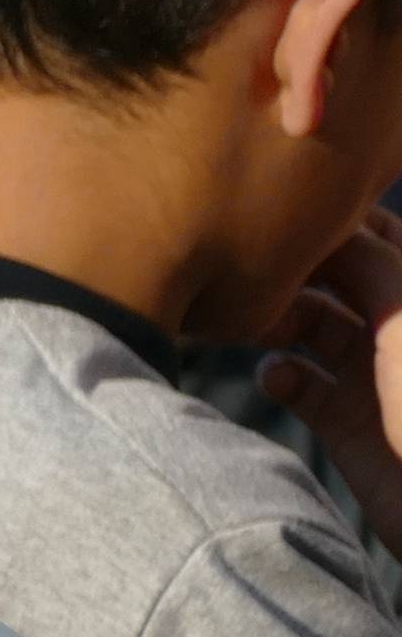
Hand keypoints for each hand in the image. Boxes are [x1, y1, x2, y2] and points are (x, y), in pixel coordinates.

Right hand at [262, 211, 401, 543]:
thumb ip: (364, 257)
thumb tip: (312, 227)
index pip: (376, 233)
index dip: (332, 221)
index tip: (283, 214)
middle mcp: (400, 331)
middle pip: (333, 277)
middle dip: (291, 270)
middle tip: (249, 269)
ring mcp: (374, 376)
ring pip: (307, 324)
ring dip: (274, 318)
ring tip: (250, 322)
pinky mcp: (346, 422)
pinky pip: (296, 382)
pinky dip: (277, 372)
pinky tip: (277, 375)